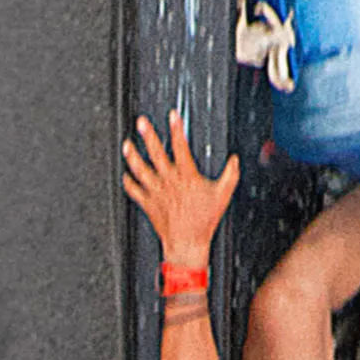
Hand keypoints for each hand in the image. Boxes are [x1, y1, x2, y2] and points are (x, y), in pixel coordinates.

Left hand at [121, 108, 239, 266]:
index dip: (176, 128)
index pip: (180, 145)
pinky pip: (134, 191)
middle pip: (155, 153)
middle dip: (148, 135)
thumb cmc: (205, 220)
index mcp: (186, 175)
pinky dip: (128, 182)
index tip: (172, 115)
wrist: (187, 243)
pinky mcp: (148, 203)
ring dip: (132, 156)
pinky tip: (125, 174)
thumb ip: (230, 173)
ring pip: (140, 170)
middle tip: (141, 122)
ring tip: (127, 144)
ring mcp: (156, 192)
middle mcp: (168, 180)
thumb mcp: (223, 194)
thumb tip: (234, 159)